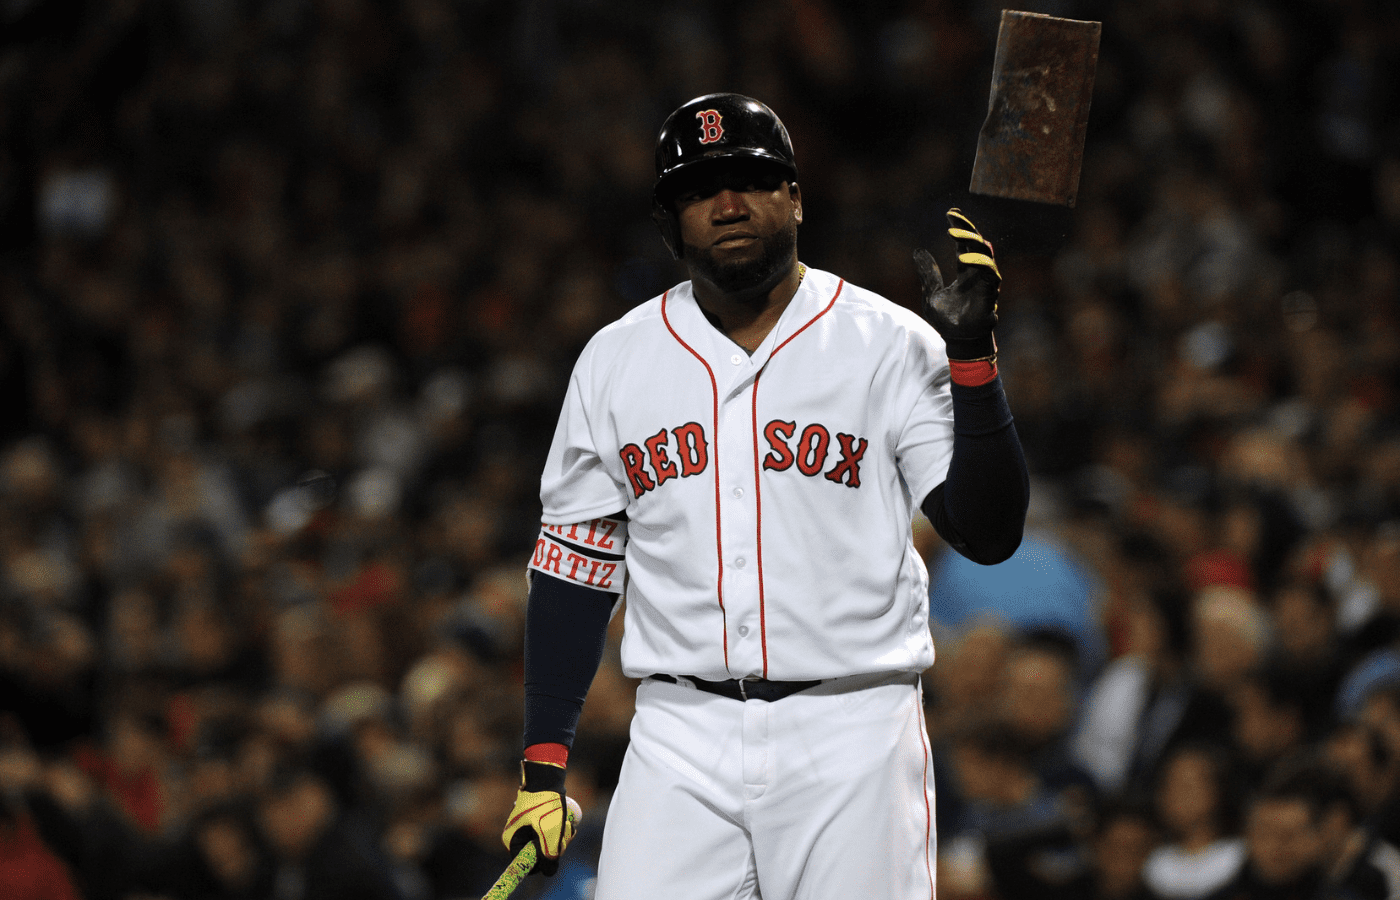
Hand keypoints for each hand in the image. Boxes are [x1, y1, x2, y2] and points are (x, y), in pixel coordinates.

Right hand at [501, 760, 575, 875]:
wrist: (547, 777)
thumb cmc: (545, 805)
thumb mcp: (550, 833)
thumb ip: (550, 856)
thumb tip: (549, 873)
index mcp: (512, 841)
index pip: (527, 865)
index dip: (542, 863)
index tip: (554, 852)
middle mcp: (517, 836)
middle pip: (539, 855)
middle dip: (554, 846)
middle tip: (561, 833)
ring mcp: (527, 828)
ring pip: (548, 843)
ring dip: (559, 836)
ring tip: (563, 822)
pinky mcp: (537, 821)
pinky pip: (550, 832)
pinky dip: (559, 828)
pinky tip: (564, 818)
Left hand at [913, 208, 1001, 359]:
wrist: (957, 340)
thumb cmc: (947, 319)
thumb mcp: (931, 292)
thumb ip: (928, 273)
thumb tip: (917, 251)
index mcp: (965, 271)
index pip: (965, 243)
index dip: (960, 228)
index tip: (951, 213)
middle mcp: (977, 273)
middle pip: (977, 244)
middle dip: (967, 229)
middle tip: (954, 218)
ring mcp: (985, 282)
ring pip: (986, 255)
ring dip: (972, 243)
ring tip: (957, 234)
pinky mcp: (989, 294)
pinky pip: (990, 275)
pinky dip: (981, 264)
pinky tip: (967, 256)